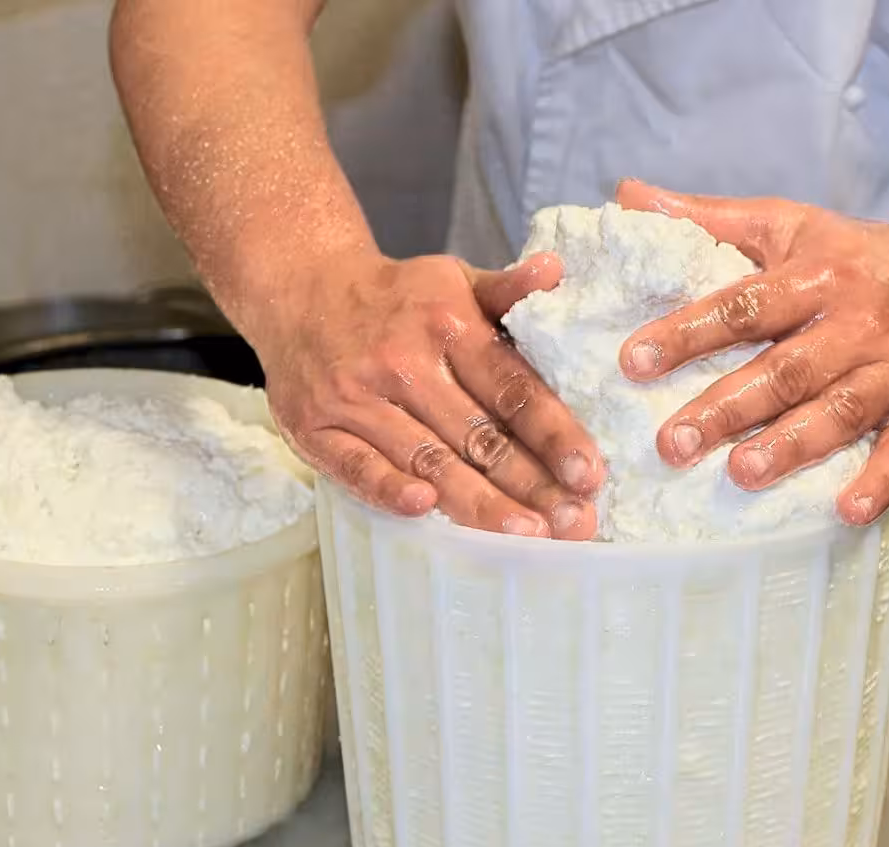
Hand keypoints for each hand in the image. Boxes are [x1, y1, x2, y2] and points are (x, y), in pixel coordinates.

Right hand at [253, 252, 604, 538]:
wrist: (299, 288)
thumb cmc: (393, 296)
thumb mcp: (452, 279)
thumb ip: (505, 290)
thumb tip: (554, 272)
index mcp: (447, 324)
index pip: (511, 388)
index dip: (553, 433)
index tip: (589, 475)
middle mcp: (403, 362)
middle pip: (477, 434)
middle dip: (529, 483)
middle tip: (574, 524)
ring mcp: (355, 397)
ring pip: (426, 458)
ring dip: (477, 501)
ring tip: (524, 533)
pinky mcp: (315, 426)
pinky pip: (356, 465)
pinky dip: (388, 488)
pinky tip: (425, 508)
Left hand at [615, 179, 888, 525]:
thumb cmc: (849, 257)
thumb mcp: (783, 225)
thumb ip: (704, 219)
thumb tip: (626, 194)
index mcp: (817, 275)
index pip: (744, 306)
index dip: (688, 334)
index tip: (632, 362)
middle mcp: (860, 323)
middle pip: (787, 370)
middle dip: (728, 408)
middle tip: (671, 443)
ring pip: (841, 411)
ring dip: (792, 446)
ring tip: (741, 474)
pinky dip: (880, 481)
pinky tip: (845, 512)